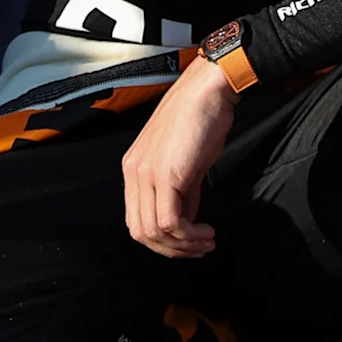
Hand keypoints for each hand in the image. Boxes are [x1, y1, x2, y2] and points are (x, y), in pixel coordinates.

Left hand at [120, 57, 231, 257]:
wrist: (208, 91)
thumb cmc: (202, 119)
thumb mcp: (186, 161)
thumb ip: (182, 191)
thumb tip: (187, 219)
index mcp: (133, 169)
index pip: (136, 220)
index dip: (161, 240)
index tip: (188, 242)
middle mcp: (133, 173)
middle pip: (140, 232)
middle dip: (172, 250)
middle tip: (199, 249)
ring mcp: (147, 174)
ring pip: (154, 231)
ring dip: (183, 245)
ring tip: (206, 242)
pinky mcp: (167, 175)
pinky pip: (170, 221)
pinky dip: (189, 235)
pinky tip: (206, 231)